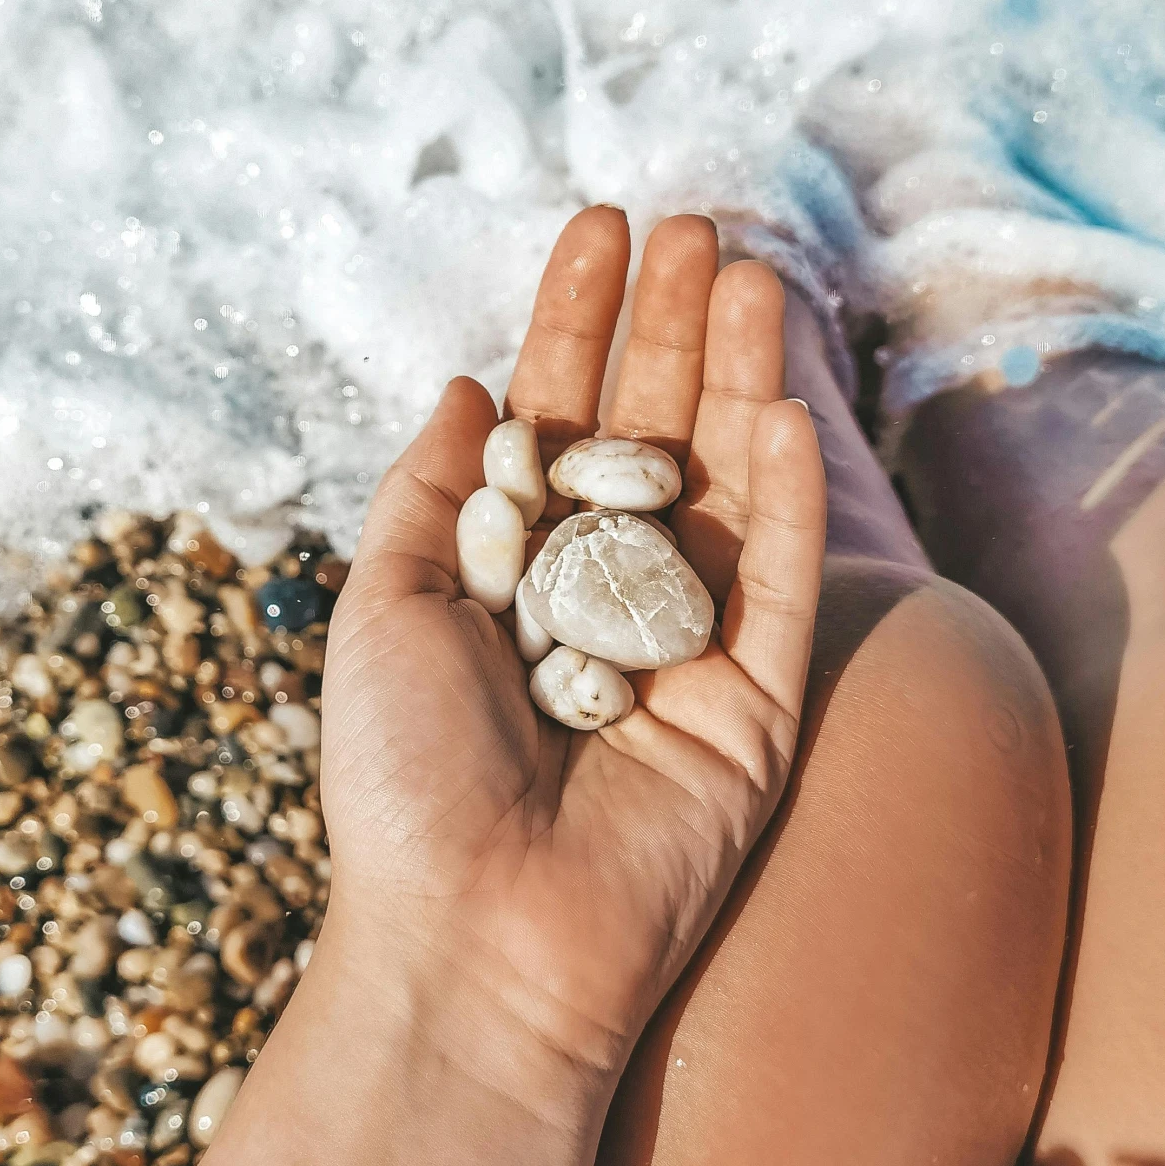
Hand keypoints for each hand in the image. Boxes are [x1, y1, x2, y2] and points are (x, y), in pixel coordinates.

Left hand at [319, 206, 826, 1086]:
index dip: (577, 321)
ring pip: (723, 486)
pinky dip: (781, 500)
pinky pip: (776, 586)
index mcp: (509, 570)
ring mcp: (685, 648)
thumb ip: (433, 493)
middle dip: (671, 329)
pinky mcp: (754, 708)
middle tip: (695, 226)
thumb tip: (472, 385)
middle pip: (650, 432)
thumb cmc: (401, 778)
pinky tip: (779, 408)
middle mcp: (600, 595)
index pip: (556, 417)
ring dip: (740, 378)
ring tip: (747, 274)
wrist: (470, 939)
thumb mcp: (383, 607)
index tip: (600, 227)